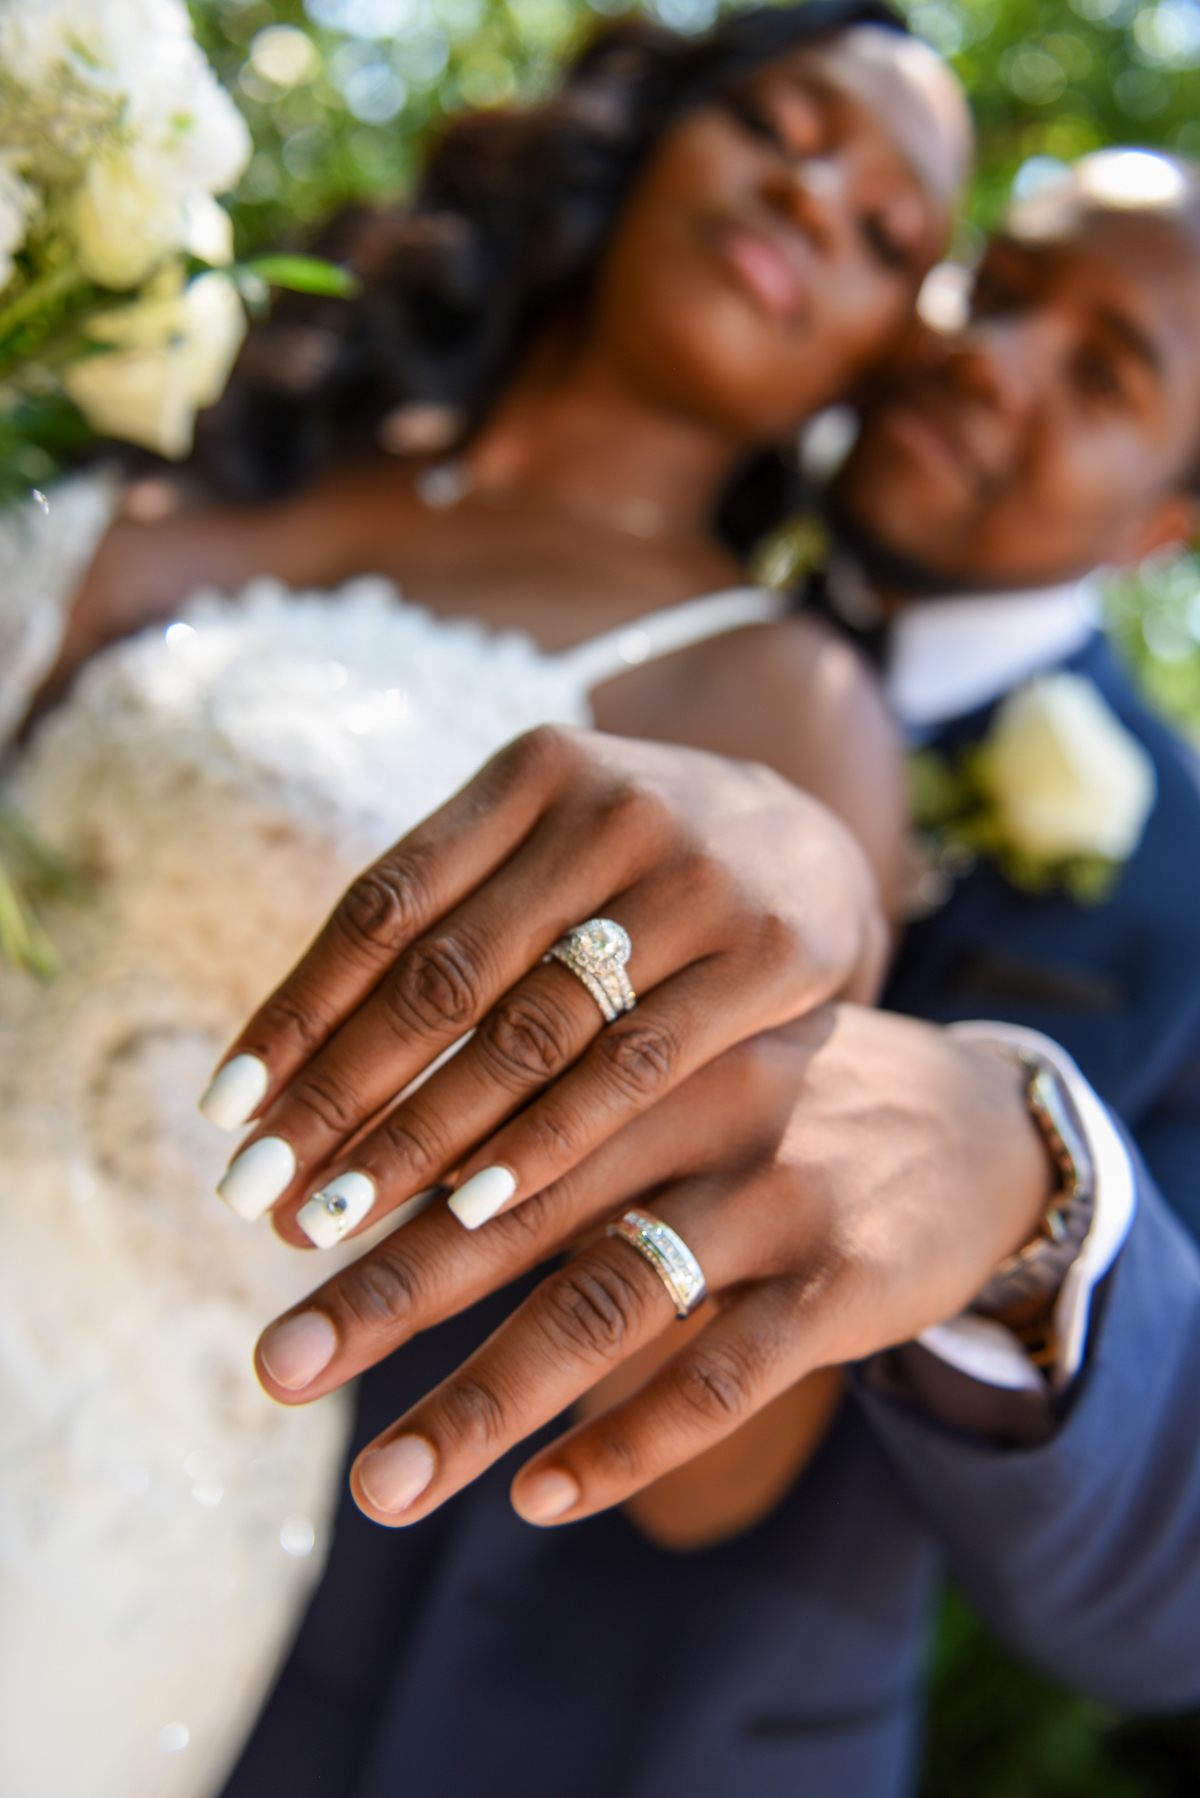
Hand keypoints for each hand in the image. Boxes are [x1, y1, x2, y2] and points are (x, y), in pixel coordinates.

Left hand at [203, 725, 887, 1243]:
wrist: (813, 844)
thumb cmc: (631, 869)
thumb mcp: (543, 853)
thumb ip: (444, 923)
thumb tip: (283, 1067)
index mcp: (530, 772)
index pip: (383, 902)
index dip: (297, 1009)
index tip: (224, 1111)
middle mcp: (608, 808)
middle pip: (441, 972)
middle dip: (338, 1093)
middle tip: (254, 1195)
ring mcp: (692, 877)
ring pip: (528, 1029)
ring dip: (420, 1137)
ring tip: (335, 1223)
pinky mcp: (766, 953)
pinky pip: (634, 1065)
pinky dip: (546, 1141)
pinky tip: (470, 1209)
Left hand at [253, 1004, 1054, 1528]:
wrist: (974, 1126)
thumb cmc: (776, 1106)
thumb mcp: (675, 1072)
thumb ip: (558, 1114)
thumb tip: (389, 1182)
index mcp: (643, 1043)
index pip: (487, 1113)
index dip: (378, 1182)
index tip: (265, 1235)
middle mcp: (700, 1108)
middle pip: (522, 1210)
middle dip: (390, 1294)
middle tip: (279, 1366)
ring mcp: (776, 1198)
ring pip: (614, 1304)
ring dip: (490, 1401)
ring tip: (389, 1484)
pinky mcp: (846, 1282)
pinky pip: (728, 1376)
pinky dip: (634, 1442)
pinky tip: (548, 1496)